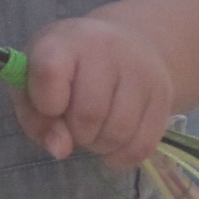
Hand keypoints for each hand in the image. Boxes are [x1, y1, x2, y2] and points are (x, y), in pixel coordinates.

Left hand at [14, 11, 175, 168]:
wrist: (125, 44)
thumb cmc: (67, 70)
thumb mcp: (35, 85)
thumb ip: (36, 119)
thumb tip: (60, 150)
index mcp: (63, 42)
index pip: (50, 72)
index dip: (47, 103)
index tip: (52, 107)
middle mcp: (105, 49)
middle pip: (89, 113)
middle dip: (77, 133)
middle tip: (75, 125)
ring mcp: (140, 69)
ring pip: (119, 133)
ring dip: (100, 146)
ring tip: (95, 131)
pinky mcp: (163, 93)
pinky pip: (143, 145)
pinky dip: (122, 156)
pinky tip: (114, 144)